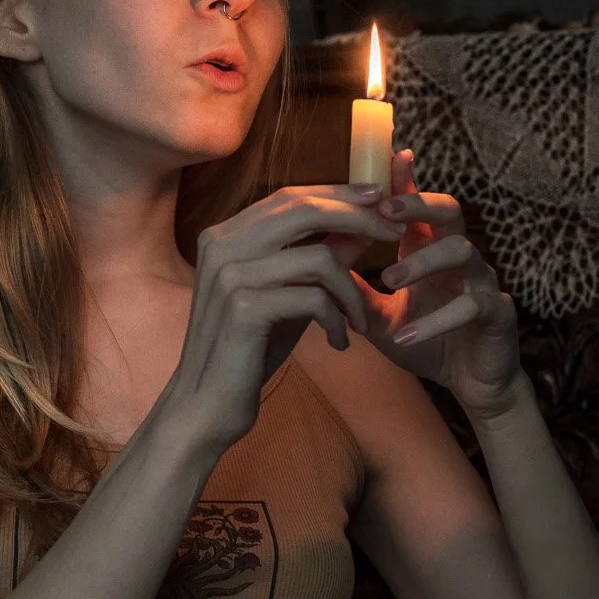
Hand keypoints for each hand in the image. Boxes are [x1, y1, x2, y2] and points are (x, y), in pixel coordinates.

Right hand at [150, 179, 406, 456]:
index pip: (288, 197)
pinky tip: (339, 342)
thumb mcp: (285, 297)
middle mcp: (221, 246)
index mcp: (223, 236)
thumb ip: (315, 261)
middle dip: (358, 217)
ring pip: (318, 258)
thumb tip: (360, 228)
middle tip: (395, 231)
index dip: (336, 193)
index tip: (379, 195)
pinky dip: (337, 320)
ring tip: (359, 319)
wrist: (204, 406)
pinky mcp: (244, 309)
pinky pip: (315, 299)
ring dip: (352, 290)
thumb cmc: (246, 350)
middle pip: (303, 211)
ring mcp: (230, 275)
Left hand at [362, 148, 522, 416]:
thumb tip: (310, 262)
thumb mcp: (377, 315)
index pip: (416, 206)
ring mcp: (481, 282)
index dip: (404, 181)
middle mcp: (457, 258)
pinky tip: (407, 335)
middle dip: (419, 205)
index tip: (389, 156)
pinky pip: (473, 306)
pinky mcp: (497, 314)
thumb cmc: (424, 339)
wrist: (468, 384)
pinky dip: (437, 320)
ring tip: (390, 278)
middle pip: (449, 211)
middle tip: (385, 211)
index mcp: (428, 250)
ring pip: (463, 252)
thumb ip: (352, 287)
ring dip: (423, 262)